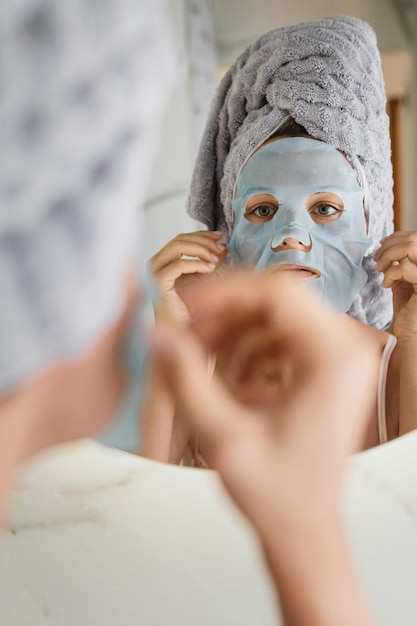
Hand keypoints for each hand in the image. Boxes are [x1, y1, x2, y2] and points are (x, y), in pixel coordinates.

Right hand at [150, 231, 226, 323]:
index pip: (181, 238)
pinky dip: (196, 264)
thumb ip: (210, 263)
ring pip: (177, 246)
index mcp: (163, 261)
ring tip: (216, 258)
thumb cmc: (186, 311)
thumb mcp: (202, 281)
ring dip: (201, 249)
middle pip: (179, 239)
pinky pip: (178, 265)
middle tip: (220, 248)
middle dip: (203, 241)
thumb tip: (223, 246)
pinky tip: (210, 269)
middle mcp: (155, 263)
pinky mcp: (156, 282)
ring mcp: (153, 271)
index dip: (202, 235)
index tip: (220, 237)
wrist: (177, 333)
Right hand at [151, 271, 378, 531]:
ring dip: (232, 335)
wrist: (303, 529)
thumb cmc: (276, 494)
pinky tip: (228, 382)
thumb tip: (156, 332)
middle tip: (187, 340)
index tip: (185, 307)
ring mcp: (338, 358)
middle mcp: (346, 349)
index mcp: (335, 358)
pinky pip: (278, 338)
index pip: (277, 293)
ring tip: (203, 367)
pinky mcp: (325, 369)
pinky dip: (246, 351)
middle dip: (225, 316)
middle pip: (275, 301)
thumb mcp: (221, 436)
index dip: (224, 293)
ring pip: (273, 317)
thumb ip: (184, 379)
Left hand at [374, 231, 416, 338]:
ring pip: (411, 248)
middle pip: (414, 239)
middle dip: (389, 246)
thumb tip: (388, 244)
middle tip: (376, 259)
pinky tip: (386, 285)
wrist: (412, 334)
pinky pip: (406, 268)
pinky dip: (391, 273)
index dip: (397, 236)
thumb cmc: (408, 308)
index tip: (381, 245)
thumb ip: (399, 262)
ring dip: (389, 256)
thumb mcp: (403, 279)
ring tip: (380, 270)